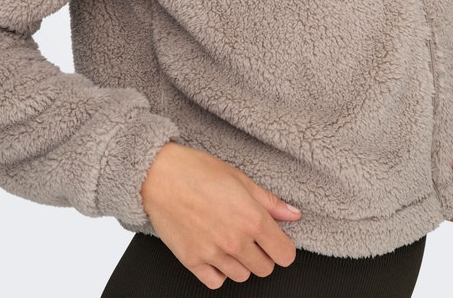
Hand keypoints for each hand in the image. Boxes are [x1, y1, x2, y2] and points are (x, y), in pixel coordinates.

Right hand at [140, 142, 300, 289]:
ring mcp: (213, 254)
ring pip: (241, 276)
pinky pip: (216, 282)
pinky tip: (214, 251)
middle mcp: (235, 241)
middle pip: (265, 268)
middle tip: (249, 235)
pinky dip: (218, 271)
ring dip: (240, 262)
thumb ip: (269, 201)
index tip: (276, 240)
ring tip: (228, 238)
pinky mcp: (192, 261)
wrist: (159, 175)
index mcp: (251, 219)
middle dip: (262, 254)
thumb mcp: (240, 178)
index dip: (283, 247)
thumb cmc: (197, 170)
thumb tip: (293, 214)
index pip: (284, 254)